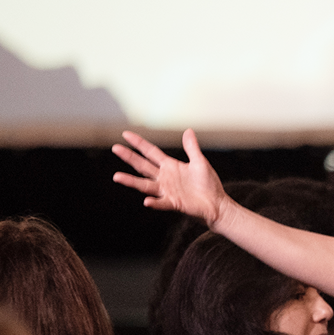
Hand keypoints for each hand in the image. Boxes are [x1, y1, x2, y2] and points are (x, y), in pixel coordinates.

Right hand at [112, 129, 228, 224]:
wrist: (217, 204)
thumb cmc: (209, 184)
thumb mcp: (200, 162)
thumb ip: (191, 148)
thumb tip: (188, 130)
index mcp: (170, 166)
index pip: (151, 152)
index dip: (139, 143)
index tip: (126, 135)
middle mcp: (165, 178)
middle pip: (143, 166)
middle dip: (129, 157)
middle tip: (115, 148)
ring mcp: (167, 191)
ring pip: (145, 185)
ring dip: (131, 181)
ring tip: (117, 176)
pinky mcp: (174, 203)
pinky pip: (162, 203)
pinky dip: (154, 202)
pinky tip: (147, 201)